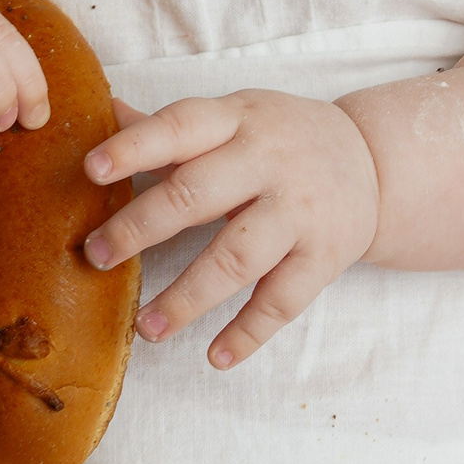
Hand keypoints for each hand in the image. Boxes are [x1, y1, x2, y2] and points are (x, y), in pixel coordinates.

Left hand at [79, 91, 379, 369]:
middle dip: (141, 227)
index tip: (91, 169)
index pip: (181, 126)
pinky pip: (282, 301)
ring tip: (145, 326)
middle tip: (97, 255)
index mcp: (238, 119)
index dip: (135, 147)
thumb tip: (105, 108)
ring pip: (236, 258)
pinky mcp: (324, 256)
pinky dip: (249, 332)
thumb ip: (172, 126)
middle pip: (197, 194)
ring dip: (187, 297)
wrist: (372, 161)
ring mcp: (299, 211)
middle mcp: (269, 161)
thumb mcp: (234, 117)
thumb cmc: (280, 138)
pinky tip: (216, 355)